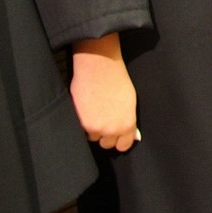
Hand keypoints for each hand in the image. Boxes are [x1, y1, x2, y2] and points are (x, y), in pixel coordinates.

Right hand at [70, 34, 137, 151]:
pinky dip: (83, 123)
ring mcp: (94, 128)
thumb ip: (129, 121)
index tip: (117, 136)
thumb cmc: (117, 80)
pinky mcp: (80, 123)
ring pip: (93, 137)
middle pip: (107, 144)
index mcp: (127, 125)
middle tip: (104, 119)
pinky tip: (86, 110)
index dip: (120, 140)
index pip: (123, 145)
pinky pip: (82, 130)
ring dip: (93, 129)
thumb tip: (131, 136)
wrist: (99, 66)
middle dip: (105, 135)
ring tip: (94, 111)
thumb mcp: (130, 102)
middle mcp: (111, 130)